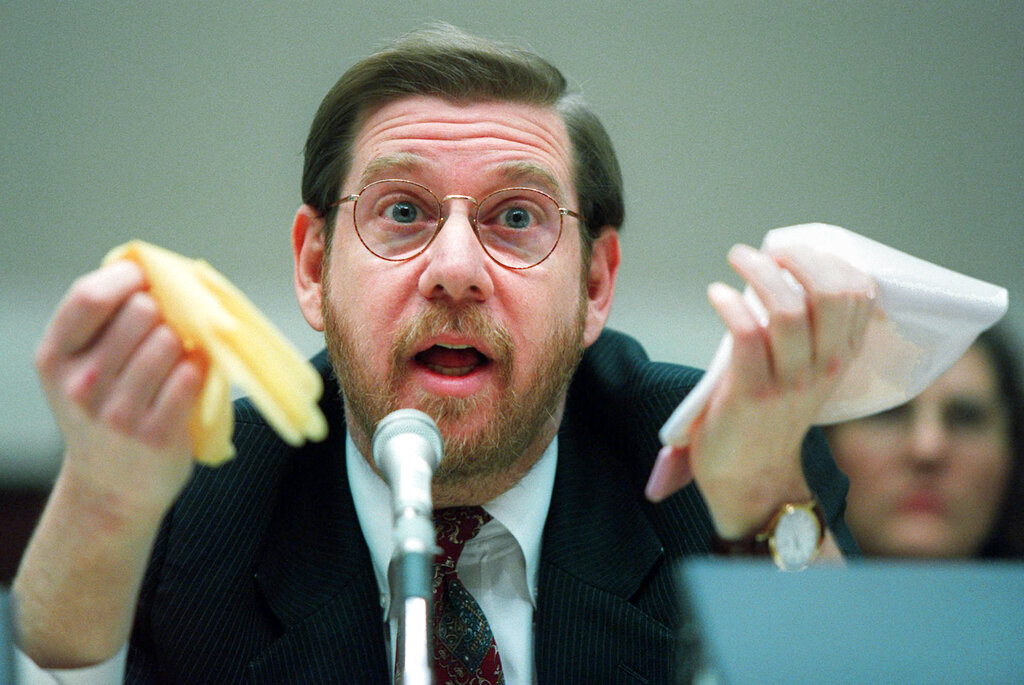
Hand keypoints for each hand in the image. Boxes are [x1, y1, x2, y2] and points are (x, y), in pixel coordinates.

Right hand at [35, 260, 204, 524]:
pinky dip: (198, 369)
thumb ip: (103, 323)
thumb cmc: (103, 414)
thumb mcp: (80, 368)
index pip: (91, 295)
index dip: (129, 277)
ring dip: (183, 343)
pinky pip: (190, 376)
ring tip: (176, 359)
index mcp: (56, 357)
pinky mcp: (156, 434)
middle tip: (167, 328)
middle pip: (141, 312)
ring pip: (169, 341)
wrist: (111, 489)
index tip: (149, 279)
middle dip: (163, 312)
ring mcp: (117, 412)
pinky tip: (189, 378)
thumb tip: (152, 269)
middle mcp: (81, 384)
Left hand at [647, 244, 875, 537]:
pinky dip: (729, 304)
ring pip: (788, 308)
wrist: (750, 477)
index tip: (794, 251)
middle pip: (831, 292)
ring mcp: (789, 381)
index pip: (859, 292)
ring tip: (737, 258)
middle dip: (798, 258)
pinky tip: (717, 294)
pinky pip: (746, 334)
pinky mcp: (752, 392)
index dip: (828, 259)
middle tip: (768, 251)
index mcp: (842, 357)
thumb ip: (807, 333)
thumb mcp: (805, 372)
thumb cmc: (769, 414)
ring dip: (759, 272)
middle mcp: (824, 366)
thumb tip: (784, 273)